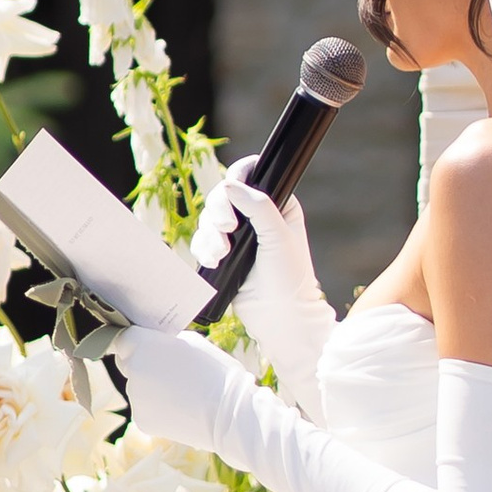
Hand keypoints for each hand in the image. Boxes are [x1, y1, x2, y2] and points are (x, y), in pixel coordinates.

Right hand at [193, 169, 334, 415]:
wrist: (280, 317)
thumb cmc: (289, 277)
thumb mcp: (278, 237)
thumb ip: (258, 206)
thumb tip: (229, 184)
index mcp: (277, 203)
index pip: (252, 173)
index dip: (236, 177)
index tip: (229, 193)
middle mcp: (256, 215)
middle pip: (222, 195)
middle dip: (218, 212)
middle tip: (227, 231)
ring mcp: (238, 235)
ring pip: (208, 219)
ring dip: (209, 235)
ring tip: (220, 255)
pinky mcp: (224, 254)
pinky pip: (202, 241)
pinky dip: (203, 249)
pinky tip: (214, 262)